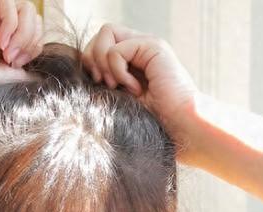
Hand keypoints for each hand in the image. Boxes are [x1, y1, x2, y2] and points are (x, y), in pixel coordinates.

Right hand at [0, 0, 44, 106]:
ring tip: (7, 53)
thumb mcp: (15, 69)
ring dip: (22, 33)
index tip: (19, 64)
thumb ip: (30, 59)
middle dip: (29, 38)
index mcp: (5, 31)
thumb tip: (47, 66)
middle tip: (13, 59)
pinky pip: (8, 2)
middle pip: (32, 13)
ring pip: (24, 6)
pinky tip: (0, 42)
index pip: (35, 24)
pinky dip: (11, 25)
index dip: (35, 43)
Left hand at [82, 25, 199, 154]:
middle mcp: (138, 47)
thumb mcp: (119, 102)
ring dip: (104, 62)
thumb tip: (81, 75)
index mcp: (131, 60)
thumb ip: (104, 84)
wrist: (181, 129)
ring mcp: (146, 45)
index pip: (99, 43)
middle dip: (93, 58)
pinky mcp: (153, 47)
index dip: (90, 61)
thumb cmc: (153, 125)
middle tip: (104, 84)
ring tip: (117, 86)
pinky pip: (117, 50)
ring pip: (106, 33)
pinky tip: (134, 89)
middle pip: (100, 34)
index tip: (97, 86)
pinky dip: (118, 71)